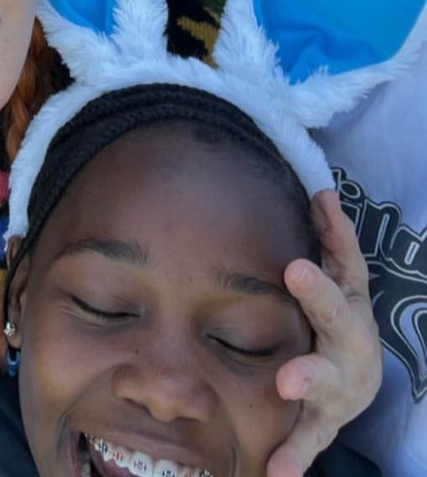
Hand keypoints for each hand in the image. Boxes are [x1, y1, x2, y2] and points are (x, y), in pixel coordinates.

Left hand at [266, 189, 381, 476]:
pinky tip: (277, 473)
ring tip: (285, 386)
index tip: (303, 238)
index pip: (341, 275)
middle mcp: (349, 347)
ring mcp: (338, 388)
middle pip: (337, 326)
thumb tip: (320, 189)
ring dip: (307, 386)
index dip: (329, 252)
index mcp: (350, 306)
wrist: (359, 377)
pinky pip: (309, 439)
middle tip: (295, 296)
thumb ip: (333, 236)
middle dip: (319, 308)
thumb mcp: (344, 275)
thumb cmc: (339, 314)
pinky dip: (294, 456)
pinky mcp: (323, 422)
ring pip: (325, 388)